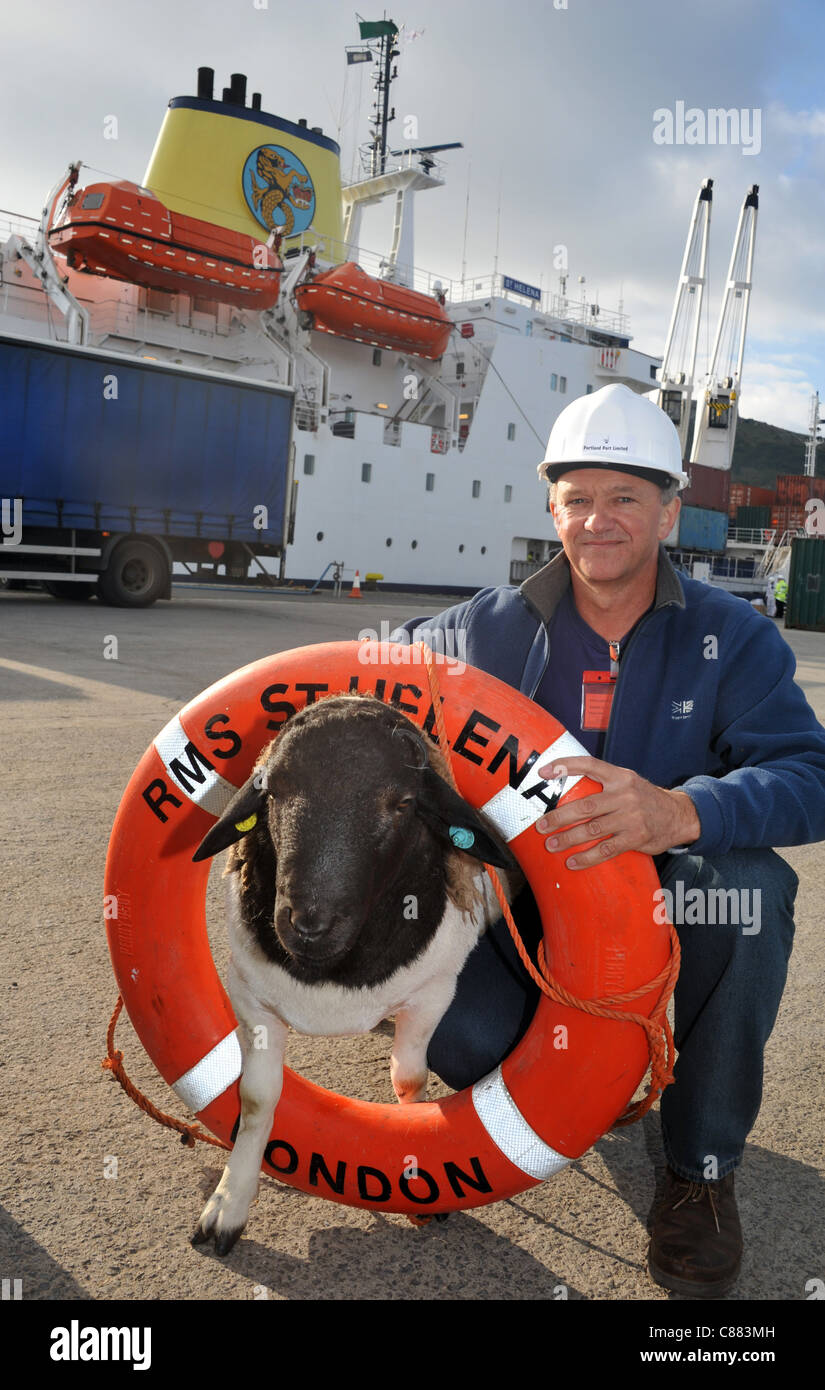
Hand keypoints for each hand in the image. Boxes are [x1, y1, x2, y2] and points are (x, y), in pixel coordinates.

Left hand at [536, 755, 700, 868]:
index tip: (544, 772)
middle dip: (558, 817)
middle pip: (584, 805)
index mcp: (619, 776)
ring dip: (568, 839)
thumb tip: (566, 788)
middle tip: (541, 826)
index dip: (565, 766)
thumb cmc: (644, 799)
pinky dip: (587, 857)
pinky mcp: (636, 837)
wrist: (679, 815)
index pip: (588, 764)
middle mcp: (624, 794)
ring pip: (592, 829)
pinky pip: (606, 849)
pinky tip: (573, 862)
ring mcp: (631, 817)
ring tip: (551, 845)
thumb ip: (604, 783)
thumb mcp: (628, 782)